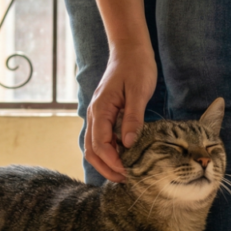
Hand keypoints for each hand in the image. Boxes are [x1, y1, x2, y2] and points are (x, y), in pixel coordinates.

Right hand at [85, 44, 156, 181]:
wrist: (129, 49)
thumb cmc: (136, 67)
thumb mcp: (139, 92)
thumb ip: (133, 118)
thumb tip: (129, 143)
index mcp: (101, 109)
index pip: (101, 145)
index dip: (113, 162)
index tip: (129, 173)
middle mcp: (94, 114)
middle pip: (92, 151)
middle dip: (107, 168)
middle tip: (126, 180)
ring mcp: (97, 115)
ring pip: (93, 147)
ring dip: (106, 163)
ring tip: (124, 174)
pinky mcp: (104, 115)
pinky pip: (100, 139)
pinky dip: (108, 153)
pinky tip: (123, 158)